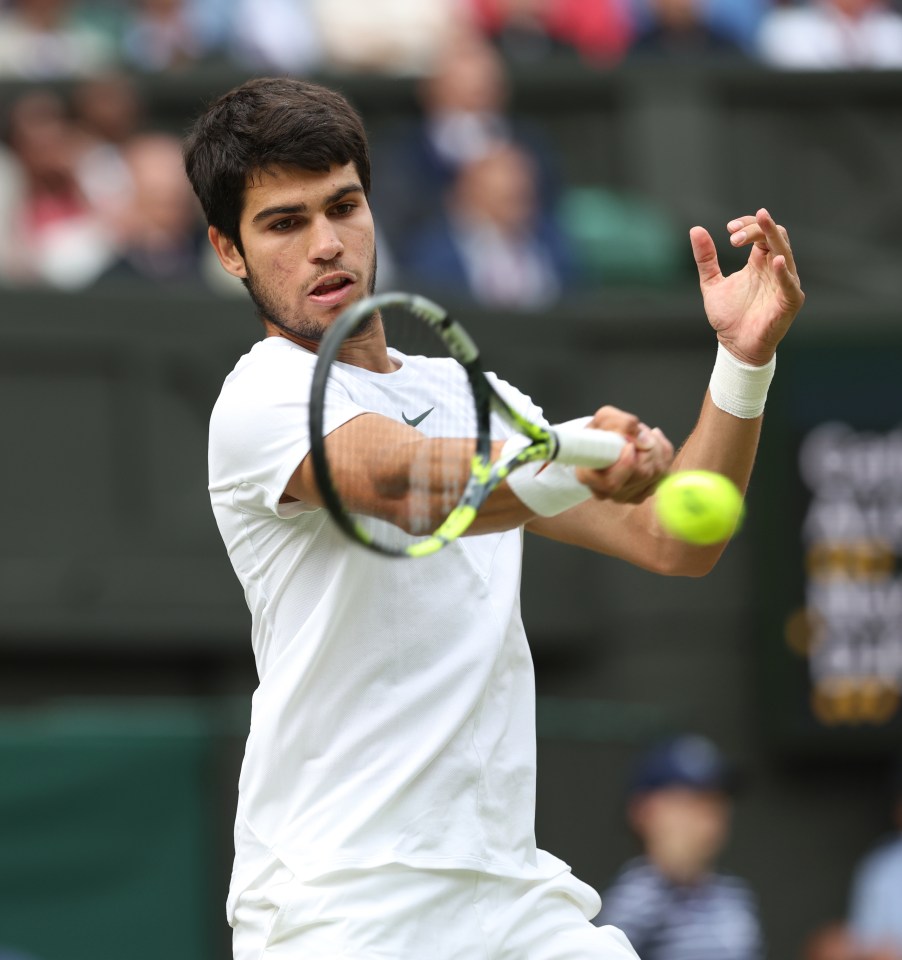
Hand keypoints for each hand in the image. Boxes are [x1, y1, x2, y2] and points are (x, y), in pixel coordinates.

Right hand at [574, 405, 672, 503]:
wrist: (601, 442)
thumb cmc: (600, 431)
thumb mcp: (605, 418)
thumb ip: (623, 423)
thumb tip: (645, 441)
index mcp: (587, 475)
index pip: (611, 482)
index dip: (626, 463)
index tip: (630, 445)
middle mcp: (605, 492)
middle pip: (641, 474)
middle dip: (648, 447)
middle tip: (640, 430)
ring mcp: (623, 496)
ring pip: (656, 473)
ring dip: (656, 448)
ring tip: (642, 435)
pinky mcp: (640, 495)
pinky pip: (663, 475)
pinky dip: (663, 455)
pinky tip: (651, 444)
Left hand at [690, 208, 804, 365]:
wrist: (735, 345)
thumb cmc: (729, 316)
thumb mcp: (711, 283)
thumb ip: (705, 259)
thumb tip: (695, 229)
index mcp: (759, 262)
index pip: (761, 233)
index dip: (748, 225)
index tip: (729, 229)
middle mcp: (775, 269)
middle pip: (775, 236)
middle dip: (756, 229)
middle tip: (733, 236)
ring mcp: (785, 283)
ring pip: (786, 252)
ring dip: (772, 237)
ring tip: (761, 222)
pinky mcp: (790, 301)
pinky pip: (789, 284)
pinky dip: (783, 272)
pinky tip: (776, 261)